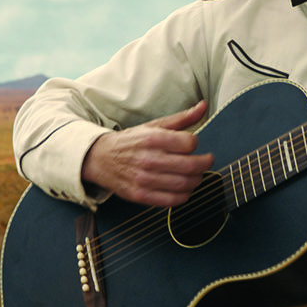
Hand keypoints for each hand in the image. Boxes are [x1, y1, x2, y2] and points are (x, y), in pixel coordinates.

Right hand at [81, 100, 214, 207]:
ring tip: (196, 175)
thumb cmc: (131, 142)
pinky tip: (184, 188)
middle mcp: (148, 159)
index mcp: (152, 138)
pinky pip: (172, 200)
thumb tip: (203, 106)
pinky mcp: (141, 195)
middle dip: (204, 164)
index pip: (189, 143)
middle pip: (191, 166)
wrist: (100, 159)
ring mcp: (144, 179)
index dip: (195, 144)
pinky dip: (185, 196)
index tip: (193, 145)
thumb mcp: (153, 126)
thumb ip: (181, 118)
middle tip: (206, 162)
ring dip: (197, 180)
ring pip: (184, 184)